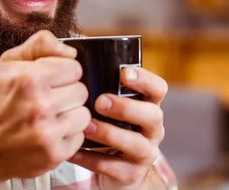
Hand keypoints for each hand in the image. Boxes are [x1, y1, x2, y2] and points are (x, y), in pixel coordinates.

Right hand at [0, 30, 90, 186]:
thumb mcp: (8, 63)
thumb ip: (40, 45)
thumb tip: (72, 51)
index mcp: (30, 78)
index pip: (75, 68)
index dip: (63, 73)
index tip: (49, 81)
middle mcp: (40, 105)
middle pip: (82, 91)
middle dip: (67, 94)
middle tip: (47, 101)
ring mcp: (47, 132)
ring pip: (84, 114)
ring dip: (70, 115)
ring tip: (49, 118)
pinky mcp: (54, 154)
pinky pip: (80, 137)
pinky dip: (67, 136)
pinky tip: (49, 134)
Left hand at [68, 67, 167, 189]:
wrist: (112, 169)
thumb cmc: (105, 124)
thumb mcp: (106, 103)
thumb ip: (95, 81)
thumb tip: (70, 53)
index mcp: (148, 105)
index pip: (158, 88)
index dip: (145, 80)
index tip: (123, 73)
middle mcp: (152, 128)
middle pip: (153, 115)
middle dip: (127, 107)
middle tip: (100, 102)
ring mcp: (145, 153)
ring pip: (137, 144)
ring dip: (110, 134)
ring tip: (86, 127)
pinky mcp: (131, 174)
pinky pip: (114, 167)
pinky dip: (92, 159)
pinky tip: (73, 151)